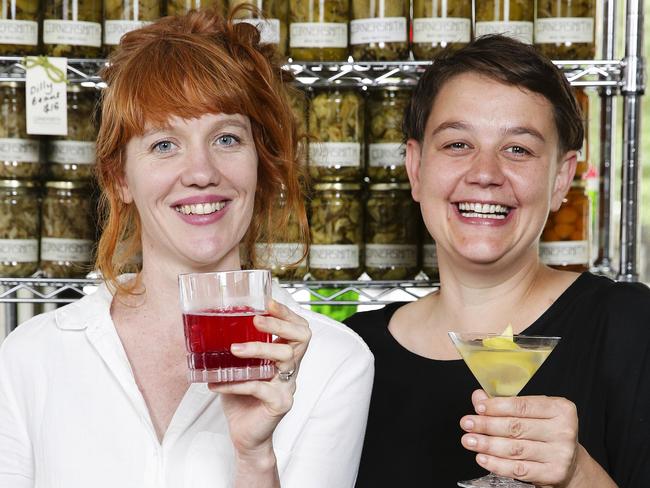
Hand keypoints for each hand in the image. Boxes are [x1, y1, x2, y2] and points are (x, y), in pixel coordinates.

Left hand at [209, 299, 310, 457]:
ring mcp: (288, 386)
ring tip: (233, 349)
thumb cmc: (242, 398)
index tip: (267, 303)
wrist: (246, 436)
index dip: (286, 313)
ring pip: (284, 358)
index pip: (298, 328)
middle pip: (301, 338)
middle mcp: (292, 368)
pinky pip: (260, 387)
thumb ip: (233, 349)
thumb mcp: (238, 368)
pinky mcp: (279, 404)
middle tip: (256, 320)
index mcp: (286, 356)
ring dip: (258, 349)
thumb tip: (206, 326)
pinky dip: (236, 383)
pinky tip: (216, 383)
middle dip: (279, 324)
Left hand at [460, 389, 578, 486]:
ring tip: (470, 440)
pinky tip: (483, 458)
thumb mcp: (531, 413)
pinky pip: (519, 469)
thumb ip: (504, 404)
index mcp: (560, 409)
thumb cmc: (546, 432)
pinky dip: (497, 464)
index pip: (522, 406)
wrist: (569, 462)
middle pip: (516, 427)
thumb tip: (479, 396)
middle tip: (467, 424)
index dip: (497, 407)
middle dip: (487, 425)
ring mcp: (560, 454)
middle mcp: (563, 430)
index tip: (478, 408)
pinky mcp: (553, 473)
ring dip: (488, 445)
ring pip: (515, 449)